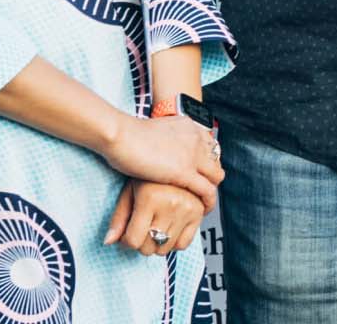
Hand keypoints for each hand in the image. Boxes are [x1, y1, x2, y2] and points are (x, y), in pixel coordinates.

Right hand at [101, 113, 223, 211]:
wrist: (121, 136)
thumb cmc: (127, 136)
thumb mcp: (155, 132)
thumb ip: (166, 139)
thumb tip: (164, 147)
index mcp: (189, 127)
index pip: (209, 146)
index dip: (207, 162)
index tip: (201, 173)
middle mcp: (195, 139)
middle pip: (215, 161)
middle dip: (211, 176)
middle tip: (202, 190)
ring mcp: (192, 155)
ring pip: (216, 176)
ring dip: (211, 189)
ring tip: (204, 202)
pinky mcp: (185, 172)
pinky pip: (207, 190)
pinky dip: (208, 201)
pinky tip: (203, 209)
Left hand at [105, 179, 206, 255]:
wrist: (175, 158)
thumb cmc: (147, 175)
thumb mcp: (129, 192)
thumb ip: (118, 218)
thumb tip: (108, 242)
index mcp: (150, 198)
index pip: (133, 241)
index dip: (126, 241)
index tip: (127, 233)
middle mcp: (171, 204)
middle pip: (148, 248)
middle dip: (141, 243)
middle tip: (141, 229)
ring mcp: (187, 209)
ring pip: (165, 249)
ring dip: (156, 244)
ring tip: (154, 228)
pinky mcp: (198, 212)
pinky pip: (183, 244)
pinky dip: (173, 243)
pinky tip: (168, 229)